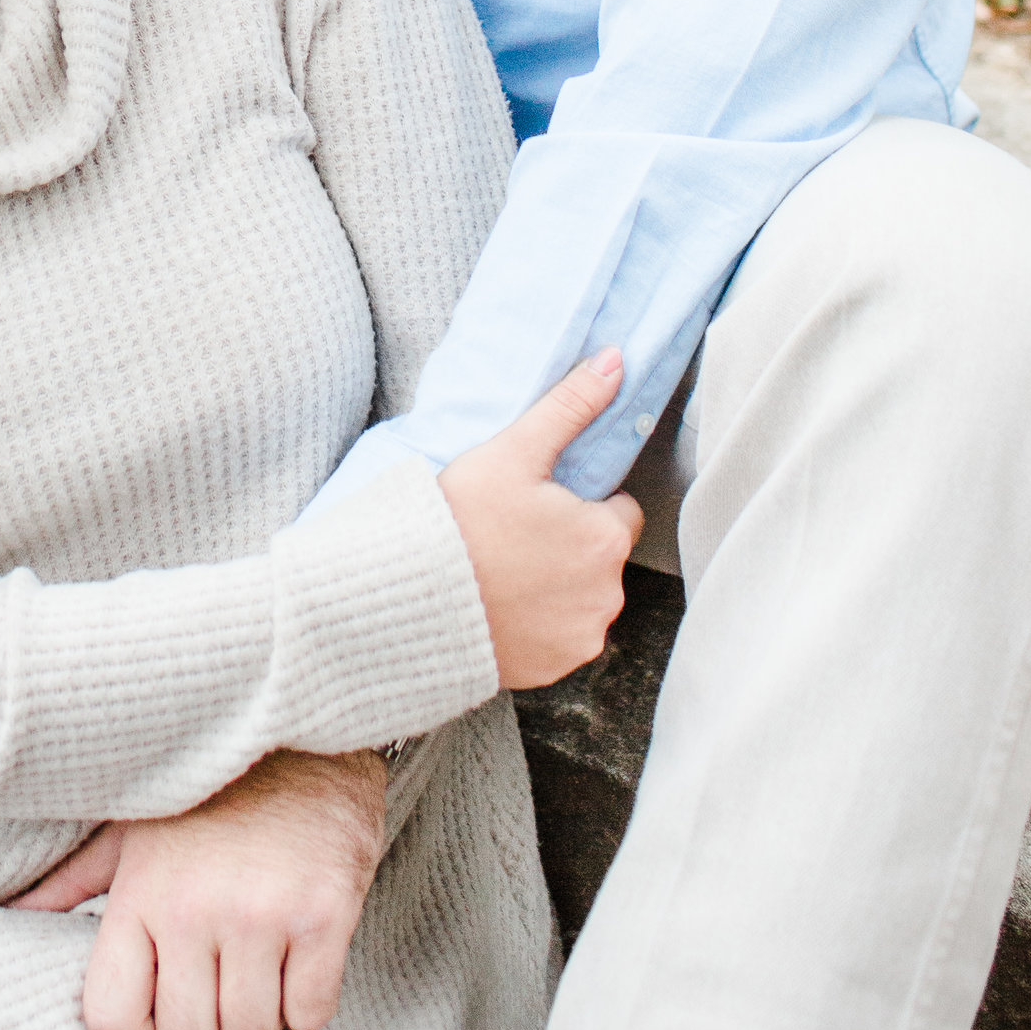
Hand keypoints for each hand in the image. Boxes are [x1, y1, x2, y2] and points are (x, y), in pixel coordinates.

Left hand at [65, 749, 389, 1029]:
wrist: (304, 733)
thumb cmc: (209, 793)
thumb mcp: (129, 829)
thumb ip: (73, 882)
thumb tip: (5, 916)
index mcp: (139, 893)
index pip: (113, 1018)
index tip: (162, 1014)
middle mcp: (194, 909)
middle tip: (221, 989)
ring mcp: (261, 915)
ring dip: (259, 1018)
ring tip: (261, 972)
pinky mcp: (325, 916)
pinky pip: (311, 1013)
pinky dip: (308, 1004)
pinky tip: (302, 960)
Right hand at [438, 351, 642, 688]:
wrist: (410, 599)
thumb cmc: (461, 520)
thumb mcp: (513, 451)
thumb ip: (570, 406)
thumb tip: (617, 361)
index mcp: (605, 537)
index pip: (620, 511)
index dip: (582, 503)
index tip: (540, 503)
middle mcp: (607, 594)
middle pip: (602, 557)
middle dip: (572, 545)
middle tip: (516, 534)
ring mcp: (582, 636)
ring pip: (584, 598)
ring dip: (559, 586)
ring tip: (506, 569)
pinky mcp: (556, 668)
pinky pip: (562, 637)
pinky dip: (542, 625)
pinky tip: (503, 605)